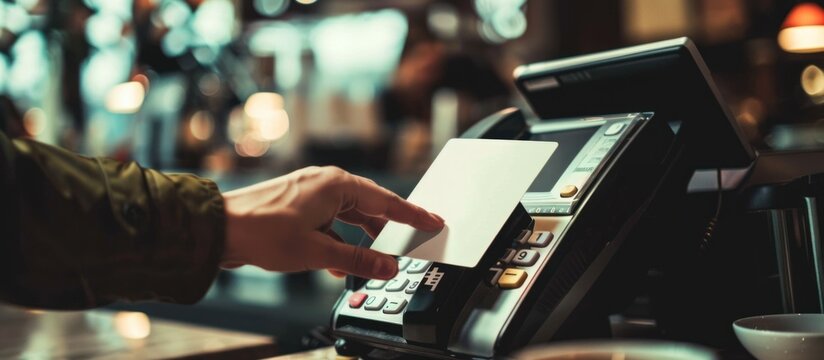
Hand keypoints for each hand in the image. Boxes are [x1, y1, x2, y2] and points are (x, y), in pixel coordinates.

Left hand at [221, 166, 443, 279]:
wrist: (219, 228)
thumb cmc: (262, 232)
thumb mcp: (318, 251)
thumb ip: (358, 259)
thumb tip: (387, 266)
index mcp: (337, 185)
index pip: (387, 202)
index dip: (413, 215)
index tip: (434, 221)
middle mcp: (326, 183)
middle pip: (370, 206)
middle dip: (389, 227)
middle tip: (412, 239)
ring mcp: (310, 192)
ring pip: (349, 214)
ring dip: (362, 237)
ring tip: (376, 257)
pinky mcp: (298, 203)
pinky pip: (330, 219)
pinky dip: (339, 238)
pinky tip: (340, 261)